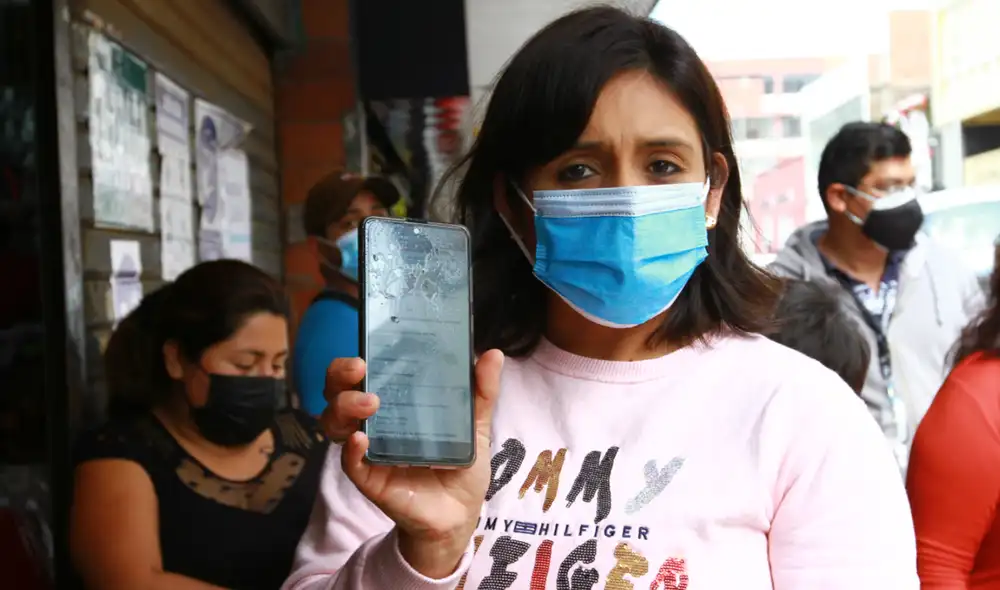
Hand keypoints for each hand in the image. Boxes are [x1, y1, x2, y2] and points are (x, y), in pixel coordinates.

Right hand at [320, 350, 504, 577]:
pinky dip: (351, 449)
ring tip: (370, 403)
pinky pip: (350, 463)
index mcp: (393, 401)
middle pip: (337, 392)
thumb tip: (493, 354)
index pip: (360, 374)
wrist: (462, 511)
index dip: (353, 361)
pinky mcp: (370, 479)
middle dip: (340, 376)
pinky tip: (362, 439)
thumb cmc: (461, 463)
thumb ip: (482, 391)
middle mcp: (373, 422)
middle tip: (360, 369)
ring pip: (334, 424)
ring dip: (345, 407)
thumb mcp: (476, 424)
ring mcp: (368, 450)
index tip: (366, 351)